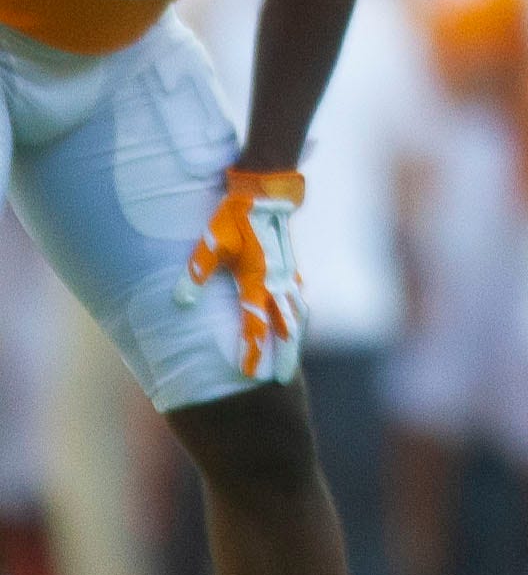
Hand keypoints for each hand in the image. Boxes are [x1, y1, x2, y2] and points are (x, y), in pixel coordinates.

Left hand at [176, 168, 305, 380]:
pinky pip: (298, 300)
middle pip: (286, 326)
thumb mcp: (210, 242)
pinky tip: (297, 326)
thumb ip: (197, 273)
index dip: (251, 348)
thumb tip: (182, 304)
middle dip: (285, 355)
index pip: (255, 322)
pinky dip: (298, 318)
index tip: (248, 373)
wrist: (266, 193)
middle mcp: (277, 281)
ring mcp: (288, 275)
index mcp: (257, 278)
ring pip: (297, 314)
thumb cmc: (234, 216)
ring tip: (292, 362)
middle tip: (283, 381)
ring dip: (295, 340)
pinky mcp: (291, 268)